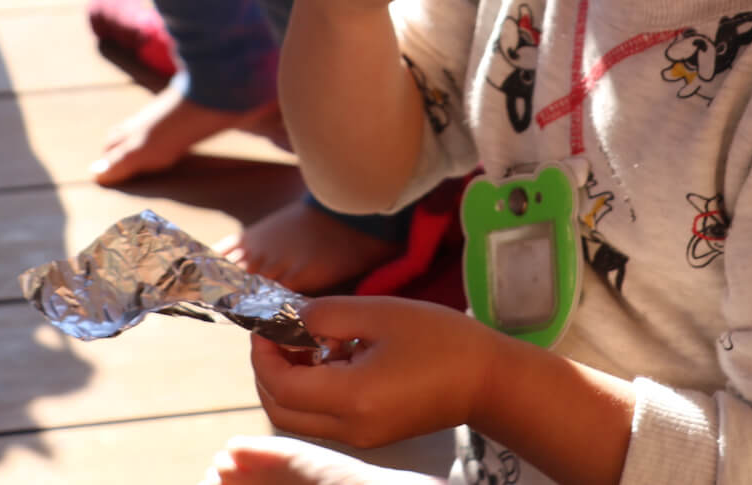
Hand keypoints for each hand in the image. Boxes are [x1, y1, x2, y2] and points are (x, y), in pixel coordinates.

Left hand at [250, 297, 504, 448]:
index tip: (267, 323)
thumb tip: (294, 318)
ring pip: (298, 417)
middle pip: (280, 409)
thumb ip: (328, 315)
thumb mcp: (381, 313)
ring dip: (290, 380)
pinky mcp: (370, 435)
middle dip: (268, 370)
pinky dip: (312, 389)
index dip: (263, 353)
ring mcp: (360, 437)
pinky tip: (333, 357)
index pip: (281, 385)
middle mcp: (350, 428)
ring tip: (307, 340)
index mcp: (351, 398)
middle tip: (277, 333)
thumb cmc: (441, 340)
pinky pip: (323, 417)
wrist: (488, 381)